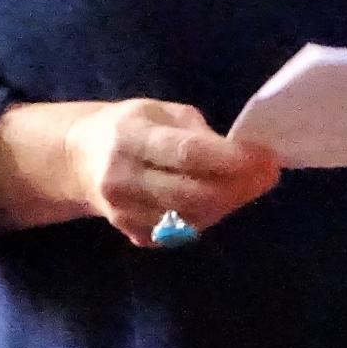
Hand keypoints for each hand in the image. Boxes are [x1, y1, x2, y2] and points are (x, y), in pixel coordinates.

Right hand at [60, 99, 281, 247]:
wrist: (78, 160)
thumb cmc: (131, 127)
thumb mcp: (161, 112)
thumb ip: (197, 132)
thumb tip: (241, 154)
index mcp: (132, 138)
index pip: (186, 154)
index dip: (231, 159)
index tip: (265, 158)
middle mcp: (124, 179)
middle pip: (191, 194)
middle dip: (238, 187)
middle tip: (268, 175)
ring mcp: (125, 213)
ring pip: (191, 219)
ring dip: (229, 203)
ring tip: (251, 185)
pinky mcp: (132, 235)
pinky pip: (182, 233)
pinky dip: (209, 217)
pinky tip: (221, 199)